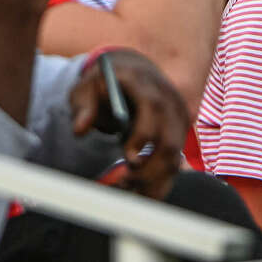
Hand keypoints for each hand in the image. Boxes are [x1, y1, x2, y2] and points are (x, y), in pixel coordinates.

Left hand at [70, 49, 186, 199]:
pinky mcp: (181, 132)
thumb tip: (80, 130)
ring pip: (176, 157)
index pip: (153, 108)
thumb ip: (83, 107)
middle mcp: (169, 99)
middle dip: (150, 169)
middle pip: (170, 140)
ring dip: (154, 180)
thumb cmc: (105, 82)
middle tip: (123, 182)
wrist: (132, 72)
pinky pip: (176, 161)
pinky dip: (159, 181)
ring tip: (126, 187)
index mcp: (146, 83)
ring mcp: (179, 116)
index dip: (144, 136)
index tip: (128, 159)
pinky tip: (138, 189)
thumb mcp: (86, 88)